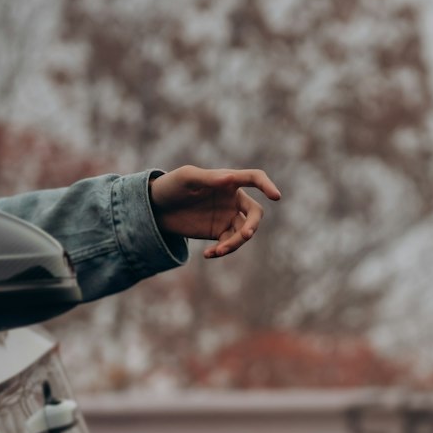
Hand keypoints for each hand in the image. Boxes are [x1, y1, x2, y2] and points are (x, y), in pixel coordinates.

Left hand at [149, 165, 280, 258]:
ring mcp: (227, 217)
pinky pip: (229, 244)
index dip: (267, 185)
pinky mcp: (219, 232)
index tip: (276, 197)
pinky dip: (222, 251)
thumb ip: (209, 178)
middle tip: (245, 235)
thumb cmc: (171, 186)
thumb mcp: (187, 178)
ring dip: (235, 243)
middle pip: (255, 213)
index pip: (254, 178)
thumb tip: (230, 178)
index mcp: (229, 180)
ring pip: (244, 232)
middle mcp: (233, 199)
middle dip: (253, 225)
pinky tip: (208, 254)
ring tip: (217, 251)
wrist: (156, 208)